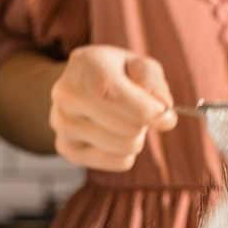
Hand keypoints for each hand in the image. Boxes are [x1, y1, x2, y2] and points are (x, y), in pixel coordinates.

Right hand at [49, 45, 175, 170]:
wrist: (78, 83)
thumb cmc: (116, 72)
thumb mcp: (139, 65)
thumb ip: (155, 84)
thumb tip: (164, 117)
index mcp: (86, 65)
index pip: (116, 97)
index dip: (148, 111)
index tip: (164, 114)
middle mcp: (68, 95)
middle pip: (127, 128)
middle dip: (144, 122)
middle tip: (138, 111)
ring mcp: (63, 124)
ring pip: (124, 148)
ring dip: (135, 137)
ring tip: (124, 121)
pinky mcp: (67, 148)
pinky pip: (118, 162)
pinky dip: (126, 152)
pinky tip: (114, 134)